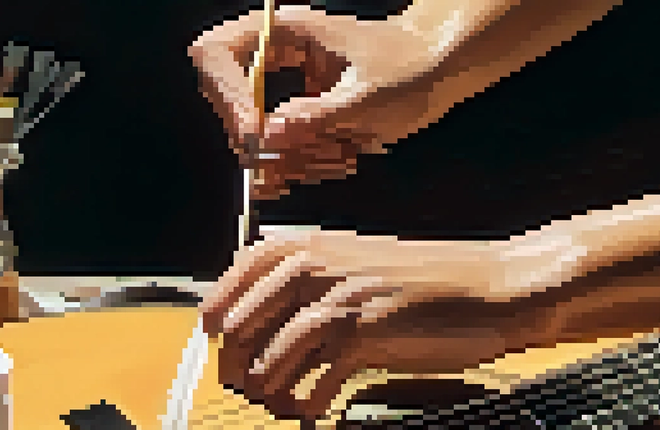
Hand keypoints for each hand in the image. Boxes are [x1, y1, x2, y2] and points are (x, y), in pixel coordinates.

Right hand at [188, 5, 454, 200]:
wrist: (441, 70)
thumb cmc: (412, 66)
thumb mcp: (368, 96)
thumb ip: (316, 116)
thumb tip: (265, 136)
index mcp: (286, 32)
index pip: (217, 53)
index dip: (226, 95)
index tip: (254, 133)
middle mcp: (276, 57)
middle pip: (227, 101)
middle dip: (263, 138)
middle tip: (307, 152)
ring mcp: (285, 88)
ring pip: (255, 137)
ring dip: (291, 158)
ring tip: (343, 151)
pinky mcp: (298, 116)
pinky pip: (277, 151)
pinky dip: (302, 166)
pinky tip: (339, 158)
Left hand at [200, 227, 575, 418]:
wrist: (493, 289)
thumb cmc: (428, 283)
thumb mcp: (357, 269)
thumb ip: (309, 290)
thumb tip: (260, 332)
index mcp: (307, 246)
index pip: (233, 283)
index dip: (218, 320)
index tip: (217, 345)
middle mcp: (314, 268)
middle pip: (239, 328)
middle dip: (235, 368)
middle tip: (247, 389)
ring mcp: (338, 301)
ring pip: (269, 359)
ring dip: (266, 392)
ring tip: (279, 405)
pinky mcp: (364, 336)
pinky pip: (312, 382)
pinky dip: (303, 403)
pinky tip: (312, 410)